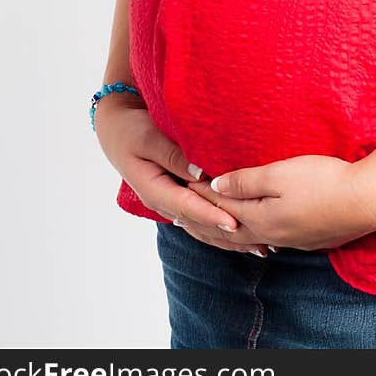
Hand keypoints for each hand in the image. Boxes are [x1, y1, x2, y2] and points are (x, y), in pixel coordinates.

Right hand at [94, 98, 269, 252]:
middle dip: (228, 235)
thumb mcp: (149, 138)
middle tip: (260, 244)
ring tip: (258, 247)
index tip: (236, 224)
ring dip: (228, 237)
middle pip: (199, 224)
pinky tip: (240, 234)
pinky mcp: (176, 195)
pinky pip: (200, 215)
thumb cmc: (131, 129)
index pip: (188, 207)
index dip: (212, 215)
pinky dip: (220, 225)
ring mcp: (170, 200)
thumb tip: (201, 174)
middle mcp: (163, 200)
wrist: (115, 127)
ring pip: (201, 225)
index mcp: (154, 189)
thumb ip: (173, 155)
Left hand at [182, 154, 375, 253]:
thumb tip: (215, 184)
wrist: (369, 201)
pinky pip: (264, 241)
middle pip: (226, 232)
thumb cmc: (325, 181)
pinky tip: (252, 236)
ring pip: (245, 240)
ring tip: (207, 229)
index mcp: (260, 218)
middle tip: (179, 216)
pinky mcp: (305, 239)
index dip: (200, 193)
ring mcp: (289, 240)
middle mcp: (270, 235)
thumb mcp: (281, 173)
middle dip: (201, 222)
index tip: (182, 182)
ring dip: (222, 233)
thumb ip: (246, 180)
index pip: (220, 206)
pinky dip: (246, 239)